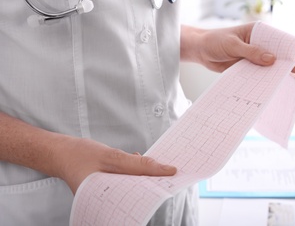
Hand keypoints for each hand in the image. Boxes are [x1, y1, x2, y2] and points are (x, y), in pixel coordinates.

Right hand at [55, 136, 176, 193]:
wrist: (59, 153)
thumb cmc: (79, 155)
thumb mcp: (111, 156)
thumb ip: (136, 164)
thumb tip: (163, 169)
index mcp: (105, 200)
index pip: (138, 197)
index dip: (156, 186)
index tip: (172, 175)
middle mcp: (106, 202)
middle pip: (137, 194)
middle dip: (152, 181)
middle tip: (167, 169)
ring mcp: (106, 195)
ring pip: (133, 188)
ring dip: (143, 176)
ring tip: (153, 165)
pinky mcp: (107, 188)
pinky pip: (126, 183)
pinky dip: (134, 173)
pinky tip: (138, 161)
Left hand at [181, 23, 294, 72]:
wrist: (200, 51)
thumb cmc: (215, 41)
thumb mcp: (233, 45)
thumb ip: (251, 52)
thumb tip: (272, 59)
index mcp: (257, 31)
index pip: (276, 39)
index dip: (287, 49)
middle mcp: (257, 43)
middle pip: (274, 54)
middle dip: (281, 64)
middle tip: (291, 75)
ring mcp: (252, 56)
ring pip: (265, 65)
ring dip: (270, 73)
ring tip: (280, 83)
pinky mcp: (245, 66)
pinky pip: (256, 73)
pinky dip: (260, 79)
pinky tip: (266, 86)